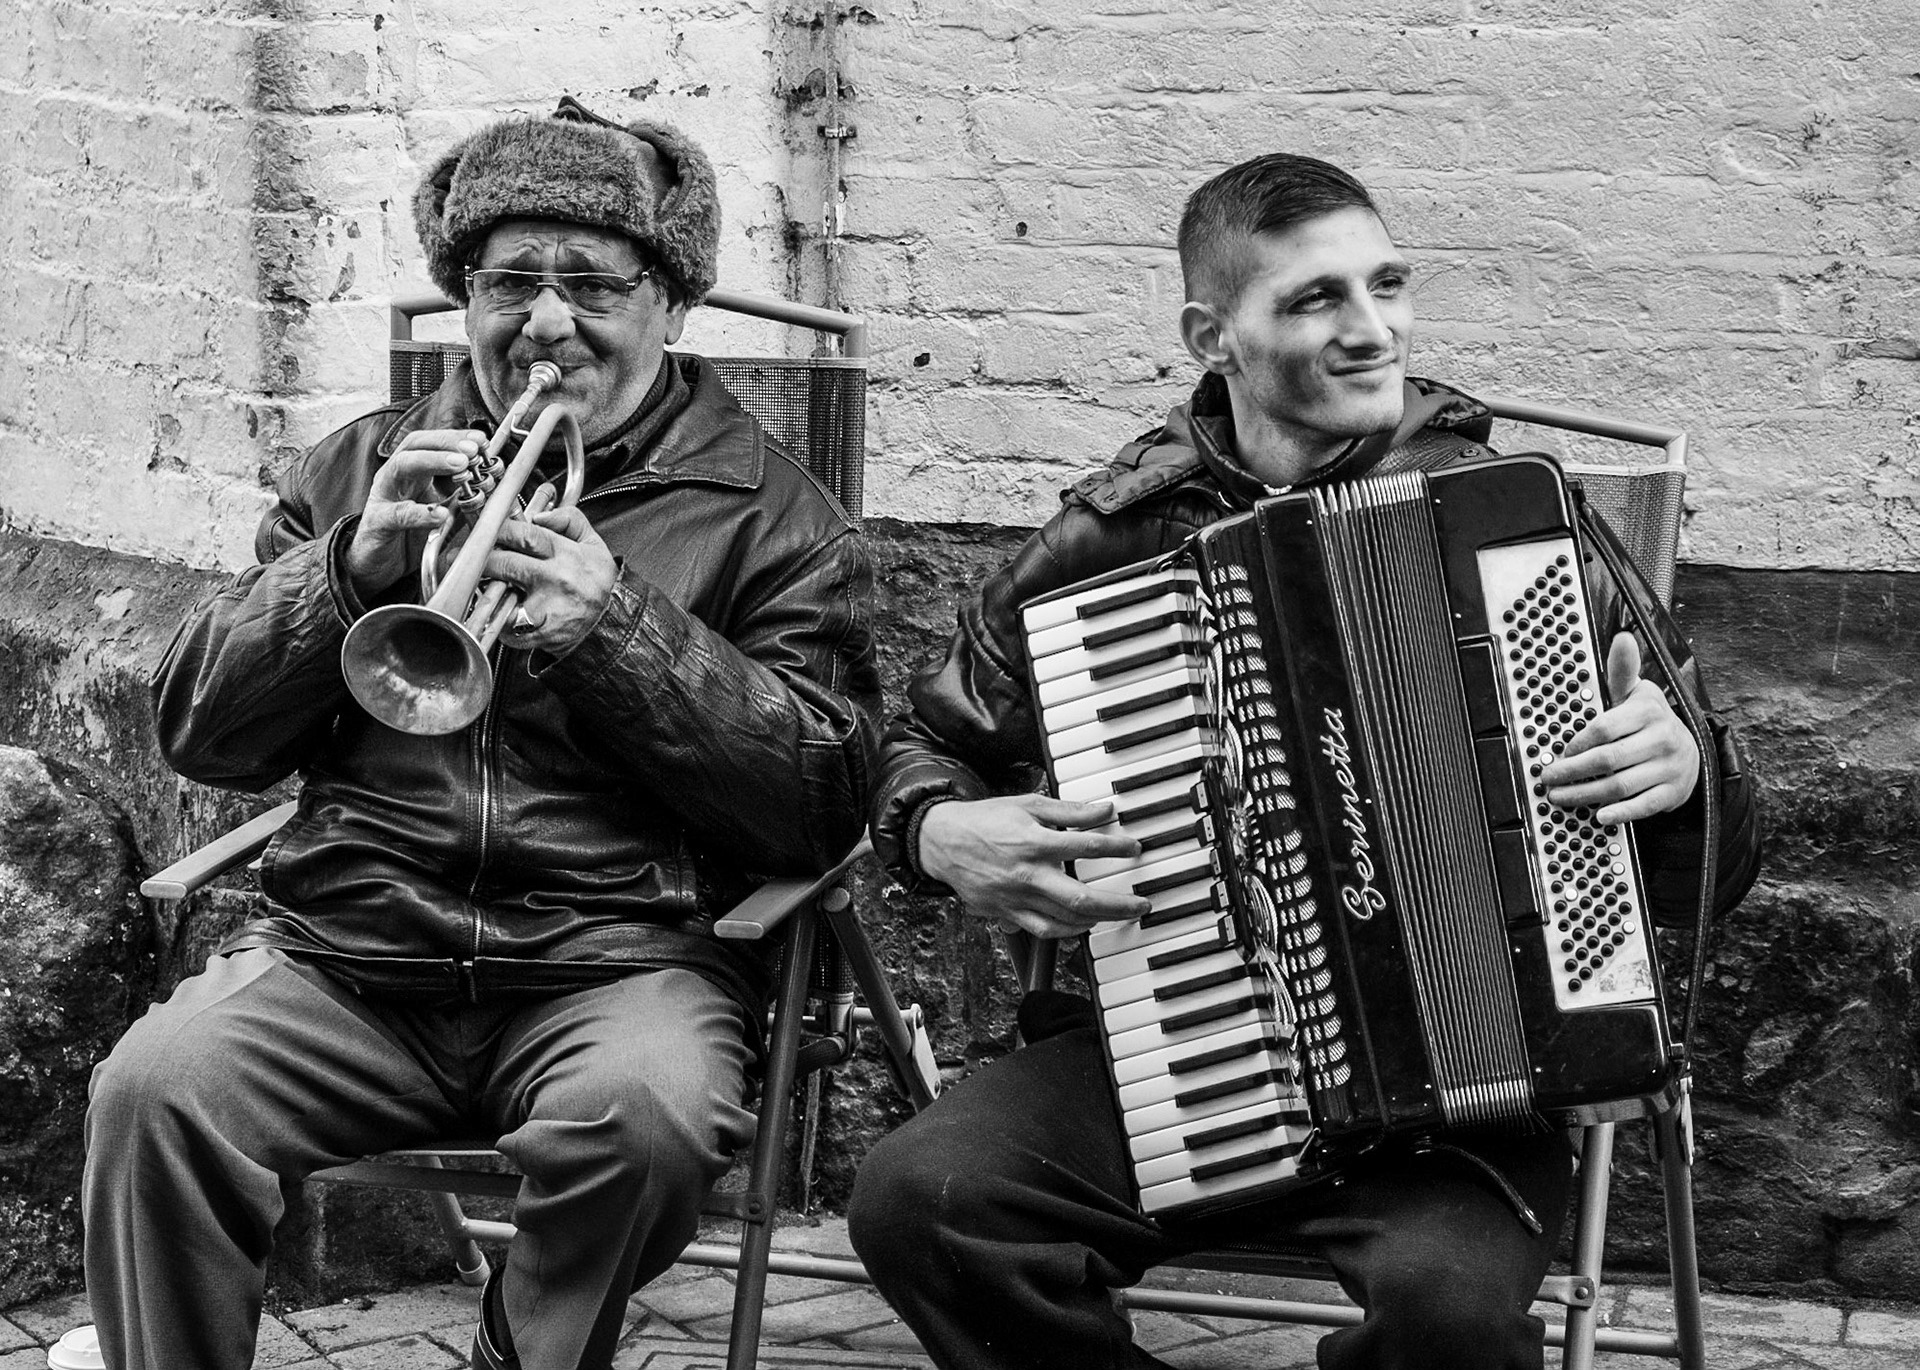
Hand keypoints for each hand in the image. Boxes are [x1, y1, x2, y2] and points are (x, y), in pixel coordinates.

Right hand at [345, 429, 484, 597]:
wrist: (378, 565)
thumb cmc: (409, 535)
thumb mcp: (444, 511)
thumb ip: (462, 498)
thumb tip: (492, 484)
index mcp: (414, 472)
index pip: (433, 442)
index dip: (457, 437)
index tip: (482, 441)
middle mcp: (397, 477)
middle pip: (417, 444)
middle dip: (447, 442)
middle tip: (473, 449)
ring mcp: (384, 496)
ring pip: (402, 466)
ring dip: (433, 461)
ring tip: (460, 466)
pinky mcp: (378, 522)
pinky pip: (396, 513)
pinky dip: (420, 513)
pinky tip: (440, 514)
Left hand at [482, 499, 616, 654]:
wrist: (614, 624)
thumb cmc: (600, 585)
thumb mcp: (594, 544)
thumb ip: (569, 519)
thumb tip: (540, 514)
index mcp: (566, 554)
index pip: (524, 534)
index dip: (498, 530)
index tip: (485, 530)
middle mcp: (555, 580)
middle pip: (505, 562)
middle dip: (482, 559)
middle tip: (471, 559)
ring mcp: (546, 608)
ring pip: (500, 596)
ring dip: (486, 589)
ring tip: (484, 585)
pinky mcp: (539, 633)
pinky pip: (506, 626)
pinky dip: (498, 620)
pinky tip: (503, 612)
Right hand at [917, 794, 1152, 939]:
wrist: (943, 841)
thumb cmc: (986, 821)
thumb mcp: (1028, 805)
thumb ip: (1068, 810)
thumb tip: (1104, 810)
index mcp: (1034, 842)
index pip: (1086, 845)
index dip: (1117, 847)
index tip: (1135, 848)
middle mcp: (1027, 874)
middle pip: (1081, 897)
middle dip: (1118, 904)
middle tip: (1141, 904)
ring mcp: (1016, 898)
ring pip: (1065, 921)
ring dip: (1098, 919)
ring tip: (1118, 914)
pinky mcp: (1007, 913)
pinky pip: (1044, 930)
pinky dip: (1068, 932)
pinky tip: (1084, 925)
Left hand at [1540, 632, 1698, 824]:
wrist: (1691, 750)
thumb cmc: (1650, 721)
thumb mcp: (1637, 693)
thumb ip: (1622, 671)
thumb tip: (1622, 638)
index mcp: (1648, 711)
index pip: (1605, 728)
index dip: (1578, 742)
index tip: (1561, 751)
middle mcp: (1663, 738)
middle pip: (1608, 759)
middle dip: (1572, 772)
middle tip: (1548, 778)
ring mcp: (1670, 767)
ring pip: (1620, 785)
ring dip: (1585, 795)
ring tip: (1560, 797)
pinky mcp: (1673, 792)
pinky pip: (1644, 806)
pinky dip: (1620, 813)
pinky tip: (1599, 815)